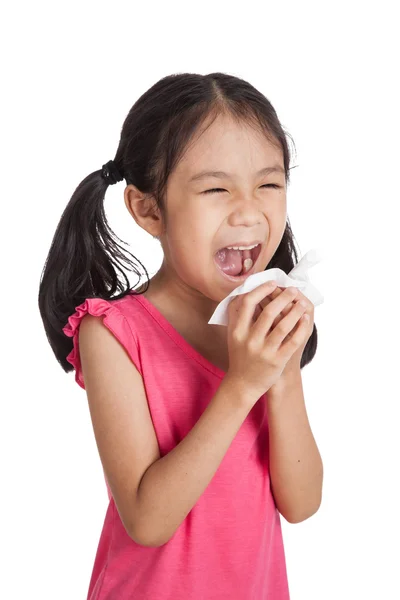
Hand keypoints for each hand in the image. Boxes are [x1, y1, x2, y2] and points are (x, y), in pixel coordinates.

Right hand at [225, 281, 310, 400]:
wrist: (243, 384)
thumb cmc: (241, 355)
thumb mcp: (234, 335)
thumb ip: (238, 314)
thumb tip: (251, 290)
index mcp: (237, 330)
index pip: (248, 302)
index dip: (261, 290)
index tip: (273, 284)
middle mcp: (249, 340)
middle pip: (268, 311)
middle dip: (283, 297)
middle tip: (292, 290)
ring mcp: (263, 351)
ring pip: (283, 325)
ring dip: (295, 311)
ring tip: (302, 303)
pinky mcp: (276, 361)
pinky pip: (292, 341)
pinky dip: (300, 328)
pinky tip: (305, 319)